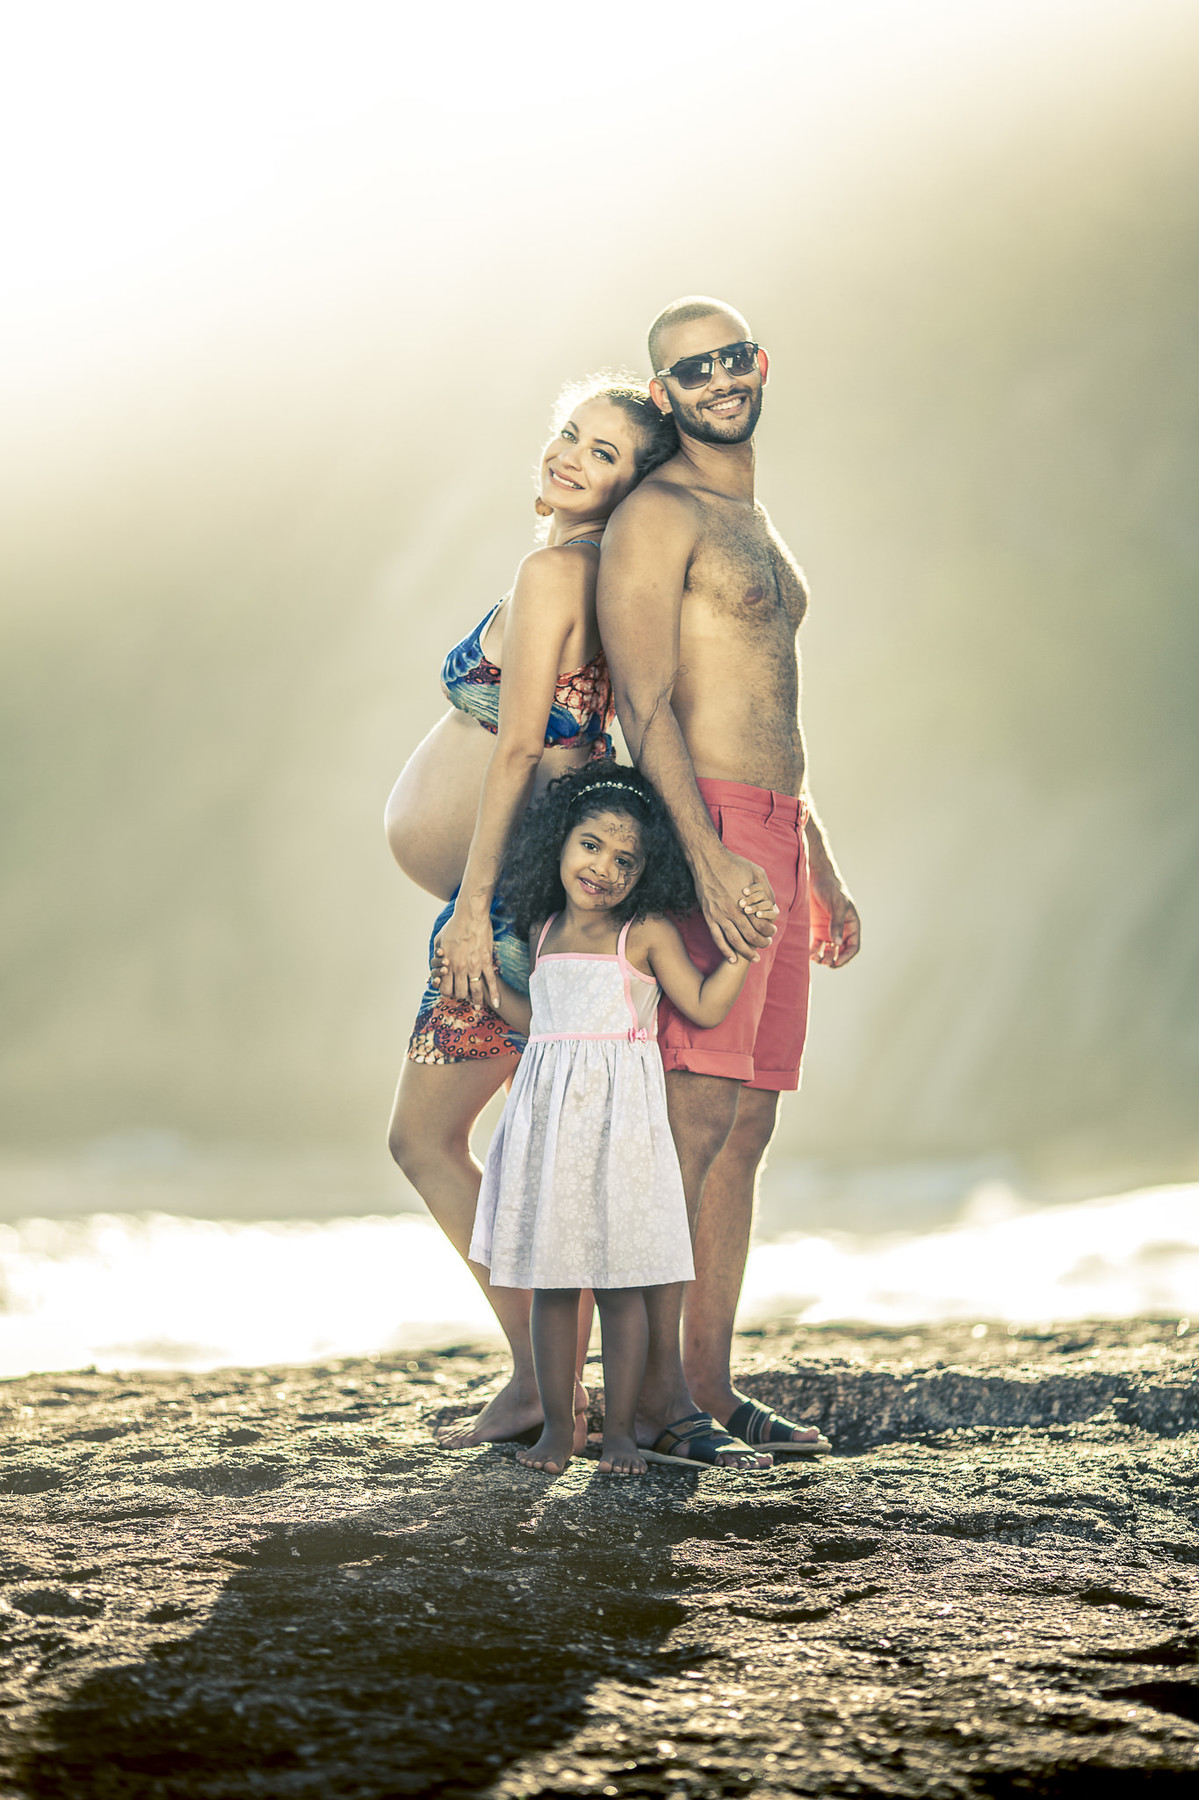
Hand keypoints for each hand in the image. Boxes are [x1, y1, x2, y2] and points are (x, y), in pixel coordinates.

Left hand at [433, 904, 499, 1008]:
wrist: (470, 915)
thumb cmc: (454, 926)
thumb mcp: (439, 940)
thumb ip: (437, 954)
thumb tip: (436, 963)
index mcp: (447, 964)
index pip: (445, 988)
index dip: (447, 993)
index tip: (452, 992)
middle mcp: (459, 968)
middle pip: (460, 993)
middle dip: (462, 997)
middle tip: (466, 998)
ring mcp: (474, 966)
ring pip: (476, 991)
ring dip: (478, 1001)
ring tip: (479, 1006)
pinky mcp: (486, 961)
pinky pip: (492, 982)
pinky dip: (494, 994)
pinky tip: (497, 1003)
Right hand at [696, 848, 777, 962]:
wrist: (708, 860)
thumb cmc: (734, 864)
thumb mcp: (757, 872)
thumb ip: (766, 890)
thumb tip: (773, 905)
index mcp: (746, 902)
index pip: (762, 925)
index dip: (769, 931)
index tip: (772, 933)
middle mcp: (734, 912)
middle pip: (750, 936)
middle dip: (760, 943)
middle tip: (766, 945)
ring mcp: (720, 916)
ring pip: (734, 941)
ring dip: (746, 952)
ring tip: (754, 958)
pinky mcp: (709, 917)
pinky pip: (717, 939)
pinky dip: (725, 951)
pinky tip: (732, 959)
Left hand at [809, 875, 859, 968]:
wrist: (816, 877)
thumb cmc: (830, 888)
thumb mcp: (836, 905)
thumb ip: (836, 923)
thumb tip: (837, 944)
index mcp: (851, 925)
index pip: (853, 946)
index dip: (846, 957)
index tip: (837, 962)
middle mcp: (841, 930)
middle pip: (841, 952)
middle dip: (834, 959)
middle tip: (825, 962)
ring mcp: (829, 930)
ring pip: (829, 951)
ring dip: (824, 958)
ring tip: (816, 959)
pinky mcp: (817, 929)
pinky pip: (817, 946)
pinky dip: (814, 952)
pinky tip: (810, 954)